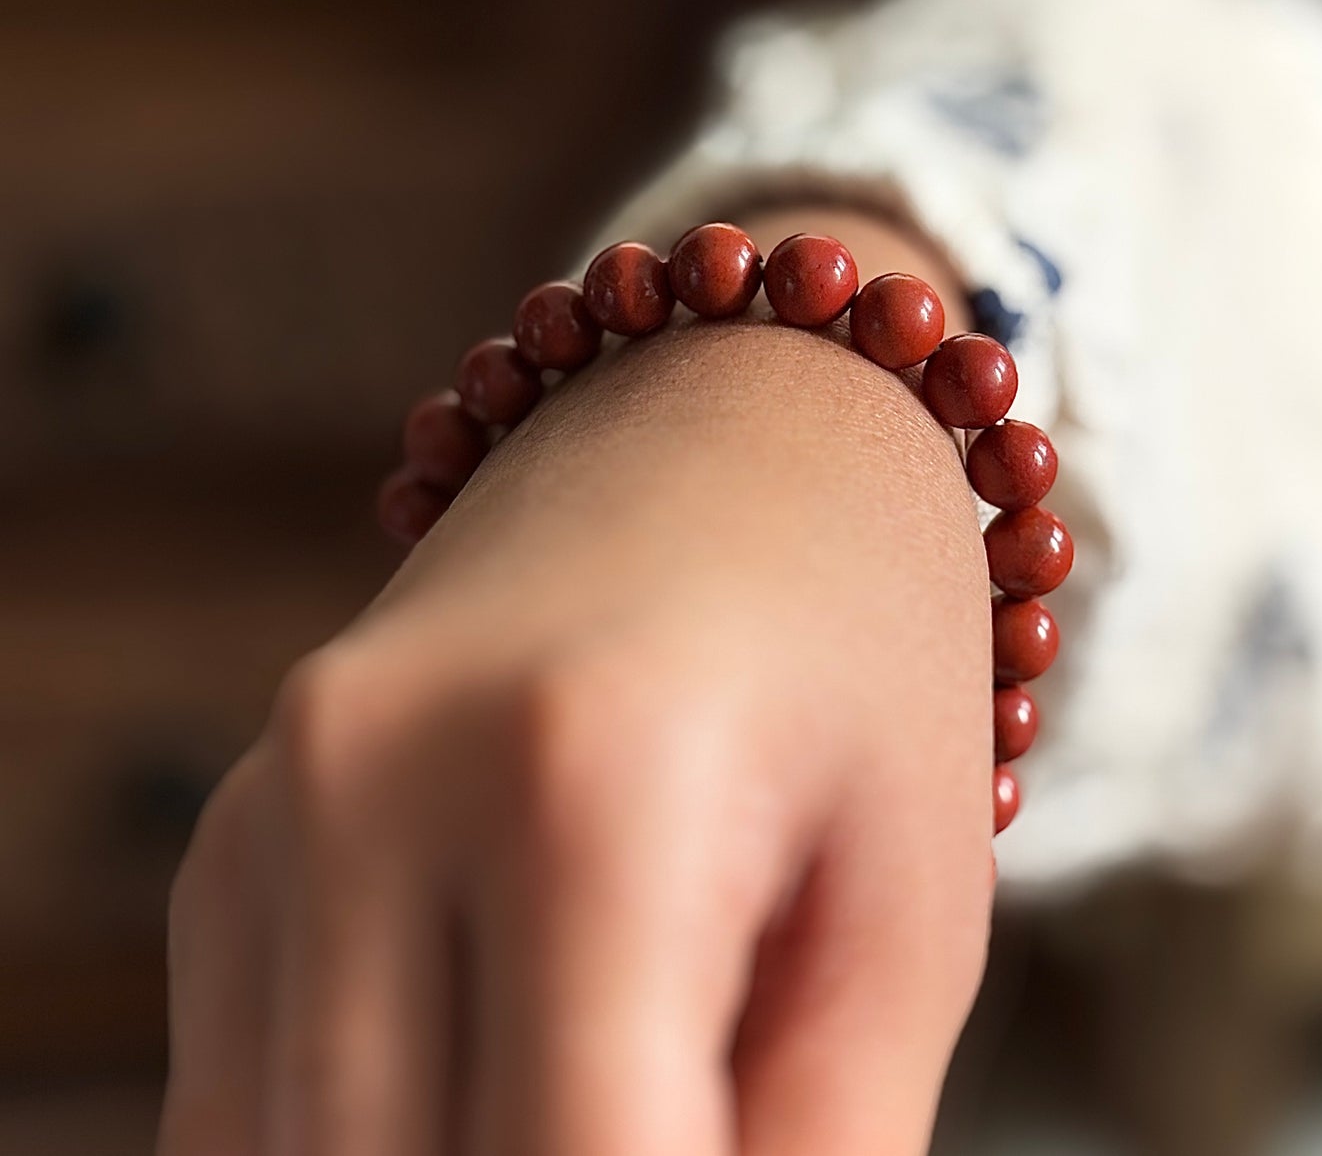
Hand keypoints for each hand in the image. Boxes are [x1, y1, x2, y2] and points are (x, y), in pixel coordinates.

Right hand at [160, 224, 992, 1155]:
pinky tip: (502, 1059)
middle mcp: (372, 785)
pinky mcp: (229, 837)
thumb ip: (814, 1151)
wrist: (728, 428)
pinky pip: (249, 1104)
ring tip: (613, 1070)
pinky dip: (377, 1138)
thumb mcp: (903, 910)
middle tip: (686, 1104)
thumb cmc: (857, 647)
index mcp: (587, 783)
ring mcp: (272, 807)